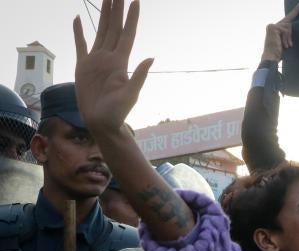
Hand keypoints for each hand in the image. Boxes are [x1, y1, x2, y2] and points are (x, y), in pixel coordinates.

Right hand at [73, 0, 152, 133]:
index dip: (131, 18)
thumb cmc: (118, 112)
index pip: (127, 34)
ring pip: (100, 31)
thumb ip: (139, 76)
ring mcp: (96, 60)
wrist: (102, 123)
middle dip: (116, 9)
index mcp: (121, 61)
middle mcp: (109, 57)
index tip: (135, 0)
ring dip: (102, 14)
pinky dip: (79, 32)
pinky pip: (81, 44)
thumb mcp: (131, 94)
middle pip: (113, 27)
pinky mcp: (83, 66)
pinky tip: (79, 19)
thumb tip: (151, 58)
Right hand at [261, 2, 298, 61]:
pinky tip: (283, 44)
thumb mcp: (284, 42)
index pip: (286, 19)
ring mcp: (272, 26)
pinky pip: (286, 30)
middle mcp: (272, 25)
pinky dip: (286, 38)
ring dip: (288, 38)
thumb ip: (287, 34)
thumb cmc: (277, 53)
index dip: (295, 12)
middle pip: (289, 22)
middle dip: (290, 32)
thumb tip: (294, 29)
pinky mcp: (274, 28)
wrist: (270, 59)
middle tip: (290, 38)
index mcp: (274, 28)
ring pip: (288, 27)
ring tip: (285, 46)